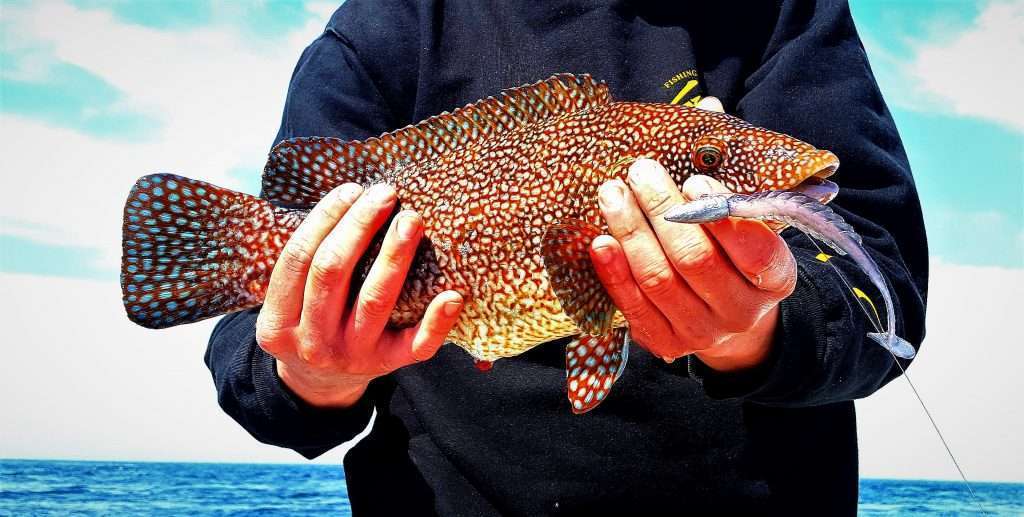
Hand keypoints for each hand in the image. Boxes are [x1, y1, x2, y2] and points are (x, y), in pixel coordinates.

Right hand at [255, 183, 463, 407]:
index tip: (351, 189)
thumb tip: (348, 199)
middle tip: (385, 194)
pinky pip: (416, 346)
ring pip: (374, 301)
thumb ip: (305, 265)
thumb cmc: (311, 324)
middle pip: (332, 273)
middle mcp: (313, 341)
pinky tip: (452, 294)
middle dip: (359, 226)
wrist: (321, 386)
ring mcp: (352, 356)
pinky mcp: (388, 366)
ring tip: (411, 219)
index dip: (324, 219)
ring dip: (395, 255)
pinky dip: (436, 321)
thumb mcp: (289, 304)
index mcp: (279, 322)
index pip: (298, 260)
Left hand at [590, 159, 796, 371]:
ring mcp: (702, 332)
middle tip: (641, 173)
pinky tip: (600, 241)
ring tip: (613, 195)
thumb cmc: (733, 258)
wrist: (722, 314)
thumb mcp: (749, 232)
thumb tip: (686, 181)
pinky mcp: (665, 342)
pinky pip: (633, 305)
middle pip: (695, 260)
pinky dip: (613, 271)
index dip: (722, 216)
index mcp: (774, 281)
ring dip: (631, 232)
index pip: (755, 252)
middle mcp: (741, 312)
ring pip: (659, 280)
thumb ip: (729, 209)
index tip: (693, 182)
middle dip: (663, 210)